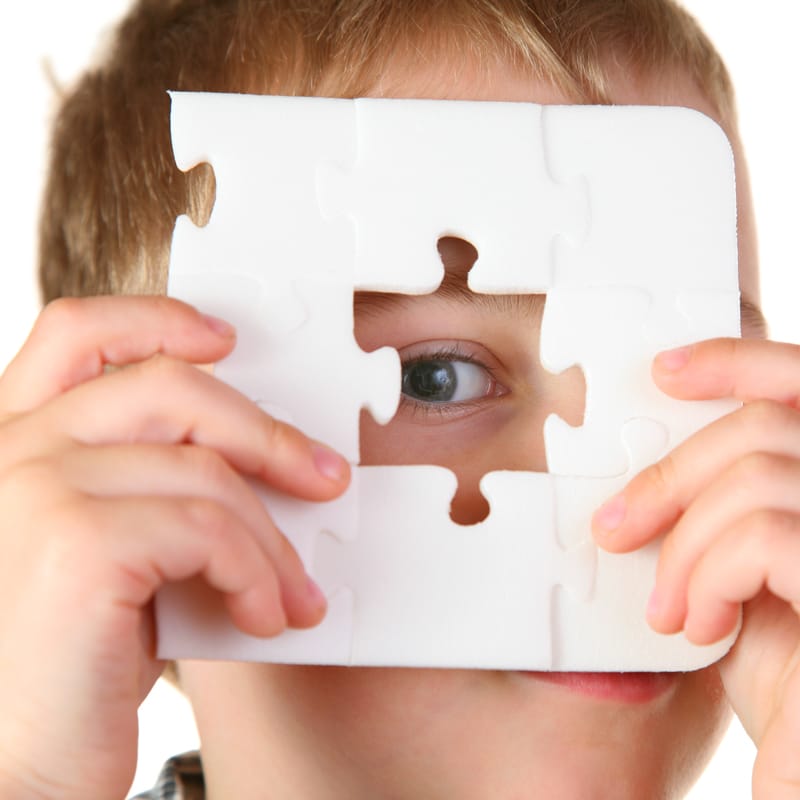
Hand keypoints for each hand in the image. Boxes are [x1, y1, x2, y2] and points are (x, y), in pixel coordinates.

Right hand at [0, 297, 349, 799]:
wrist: (25, 761)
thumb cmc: (77, 655)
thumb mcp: (118, 545)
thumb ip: (157, 482)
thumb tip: (258, 455)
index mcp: (17, 440)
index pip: (77, 334)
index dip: (157, 320)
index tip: (225, 341)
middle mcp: (11, 450)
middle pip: (170, 388)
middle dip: (266, 436)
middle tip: (323, 479)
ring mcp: (33, 488)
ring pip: (205, 470)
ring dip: (271, 537)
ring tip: (292, 590)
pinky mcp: (74, 541)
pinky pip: (209, 527)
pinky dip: (256, 571)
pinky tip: (262, 613)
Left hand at [591, 338, 799, 798]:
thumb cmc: (786, 692)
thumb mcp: (748, 583)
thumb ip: (730, 518)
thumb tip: (663, 472)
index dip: (740, 361)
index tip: (666, 372)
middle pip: (768, 424)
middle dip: (672, 475)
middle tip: (615, 529)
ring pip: (754, 478)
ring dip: (684, 543)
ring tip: (671, 607)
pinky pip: (762, 536)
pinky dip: (707, 576)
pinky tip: (702, 624)